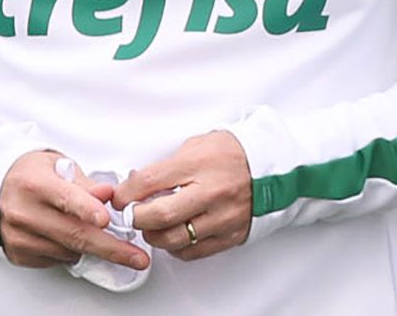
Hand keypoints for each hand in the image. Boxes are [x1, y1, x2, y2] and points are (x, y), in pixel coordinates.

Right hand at [0, 149, 150, 271]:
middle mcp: (23, 211)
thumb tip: (107, 196)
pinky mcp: (18, 253)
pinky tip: (67, 235)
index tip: (106, 219)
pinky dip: (70, 251)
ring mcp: (19, 235)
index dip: (88, 210)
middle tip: (136, 257)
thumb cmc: (32, 174)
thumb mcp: (59, 165)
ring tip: (95, 231)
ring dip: (90, 246)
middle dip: (110, 248)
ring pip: (68, 250)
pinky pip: (56, 259)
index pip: (65, 198)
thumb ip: (85, 184)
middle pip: (73, 234)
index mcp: (35, 184)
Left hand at [115, 130, 254, 261]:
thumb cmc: (235, 154)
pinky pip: (192, 251)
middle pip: (158, 215)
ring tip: (154, 225)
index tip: (120, 197)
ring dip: (154, 235)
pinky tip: (175, 234)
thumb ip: (169, 165)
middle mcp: (211, 192)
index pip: (149, 182)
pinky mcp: (230, 235)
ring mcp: (222, 217)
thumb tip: (138, 183)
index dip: (126, 193)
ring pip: (173, 239)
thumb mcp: (199, 145)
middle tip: (134, 214)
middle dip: (137, 217)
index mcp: (200, 164)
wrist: (275, 168)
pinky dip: (176, 247)